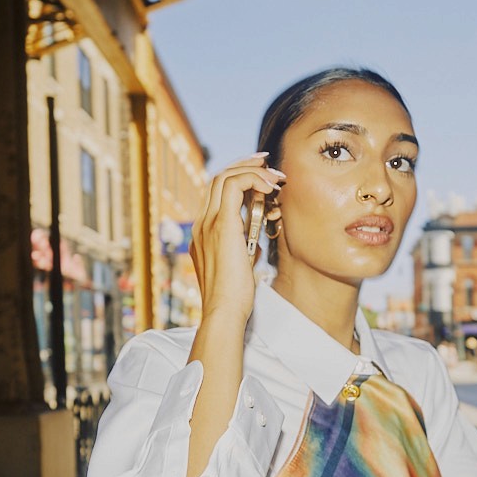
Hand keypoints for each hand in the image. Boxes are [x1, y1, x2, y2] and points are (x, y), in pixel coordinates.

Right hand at [190, 153, 284, 321]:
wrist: (224, 312)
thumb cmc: (236, 296)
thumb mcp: (241, 262)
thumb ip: (245, 243)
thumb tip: (259, 230)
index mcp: (204, 233)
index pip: (217, 193)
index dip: (238, 179)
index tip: (261, 177)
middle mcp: (201, 224)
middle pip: (218, 178)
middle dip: (245, 166)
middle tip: (268, 163)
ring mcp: (207, 223)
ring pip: (224, 176)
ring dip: (252, 170)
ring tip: (275, 177)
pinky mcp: (221, 225)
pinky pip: (234, 186)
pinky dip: (253, 179)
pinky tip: (271, 187)